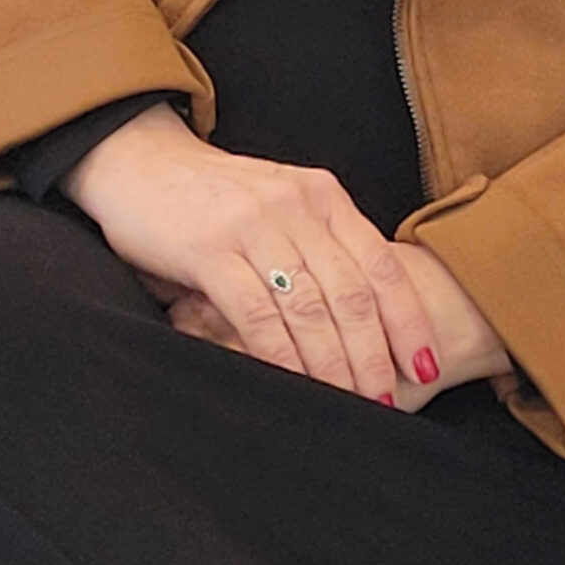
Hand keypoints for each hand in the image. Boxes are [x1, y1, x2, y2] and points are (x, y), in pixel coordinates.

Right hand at [62, 104, 442, 399]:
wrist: (138, 160)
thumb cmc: (212, 195)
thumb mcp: (280, 204)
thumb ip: (318, 244)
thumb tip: (363, 318)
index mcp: (322, 195)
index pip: (381, 264)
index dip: (408, 319)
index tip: (426, 364)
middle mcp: (296, 206)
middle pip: (351, 293)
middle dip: (374, 355)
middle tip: (385, 400)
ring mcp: (254, 226)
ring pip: (310, 309)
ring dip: (334, 365)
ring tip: (349, 403)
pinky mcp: (209, 249)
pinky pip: (257, 314)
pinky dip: (281, 357)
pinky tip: (293, 386)